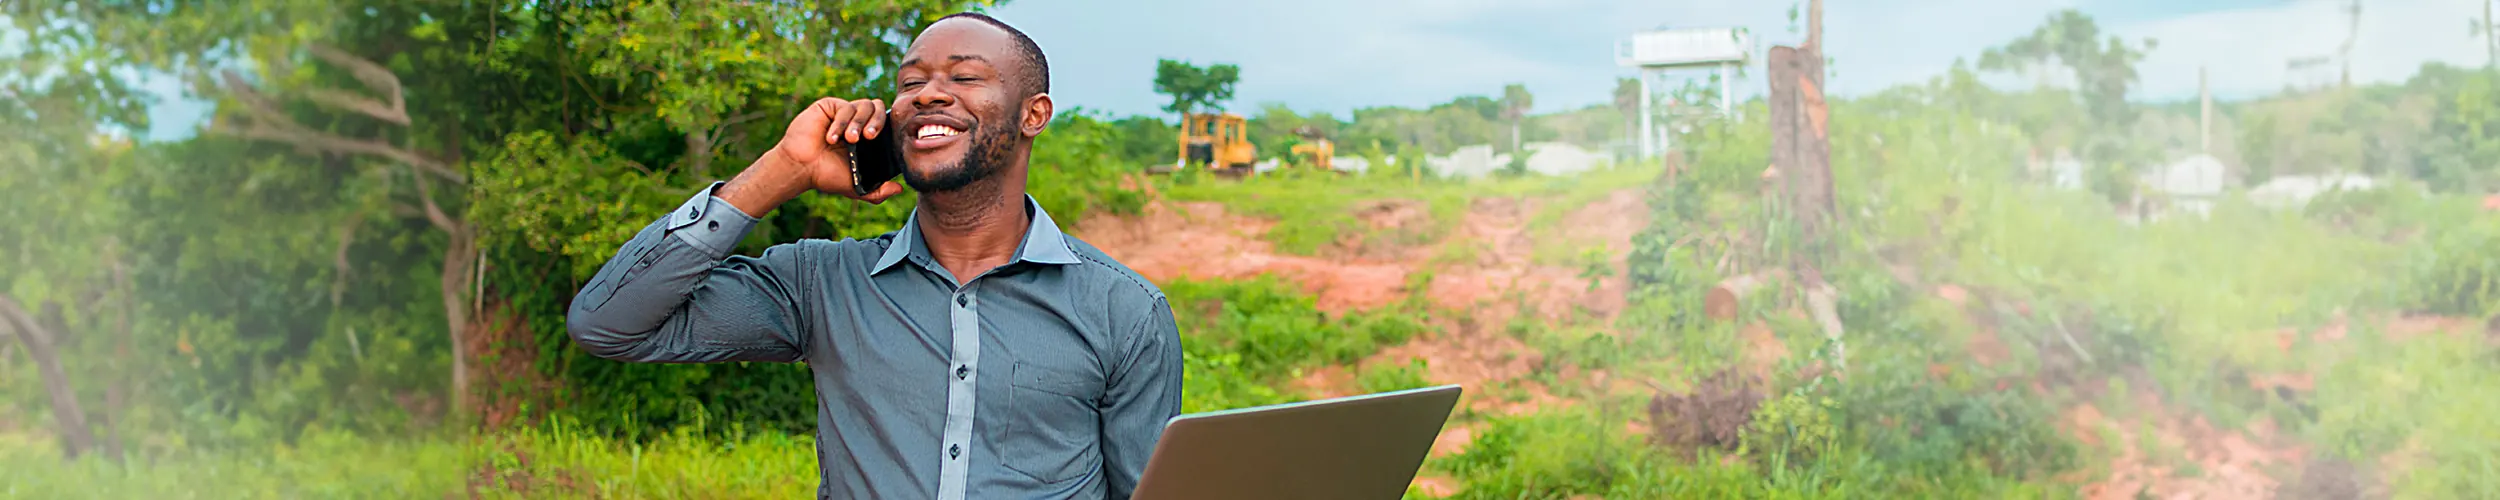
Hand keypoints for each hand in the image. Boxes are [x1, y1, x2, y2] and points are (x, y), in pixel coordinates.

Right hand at [722, 97, 906, 215]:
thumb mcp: (857, 187)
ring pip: (864, 105)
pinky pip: (845, 106)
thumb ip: (878, 191)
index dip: (889, 128)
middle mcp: (857, 122)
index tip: (881, 142)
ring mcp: (844, 112)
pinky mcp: (830, 106)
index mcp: (867, 137)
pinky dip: (841, 123)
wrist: (801, 167)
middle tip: (869, 137)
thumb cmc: (826, 175)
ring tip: (849, 140)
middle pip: (879, 109)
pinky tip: (831, 137)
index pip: (886, 123)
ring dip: (858, 122)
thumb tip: (899, 189)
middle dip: (877, 122)